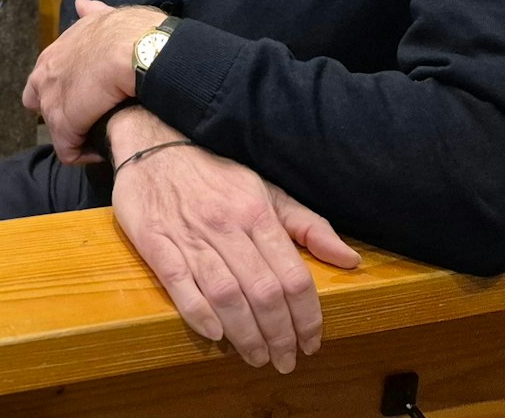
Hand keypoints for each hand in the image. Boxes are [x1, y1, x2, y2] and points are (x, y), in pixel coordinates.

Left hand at [22, 0, 161, 163]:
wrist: (138, 50)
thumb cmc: (132, 32)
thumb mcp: (107, 16)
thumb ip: (91, 13)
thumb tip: (82, 3)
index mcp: (55, 52)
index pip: (43, 79)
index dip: (63, 90)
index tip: (88, 95)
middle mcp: (46, 76)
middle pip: (41, 105)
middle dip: (64, 113)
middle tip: (93, 116)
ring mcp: (52, 101)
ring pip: (57, 129)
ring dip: (77, 133)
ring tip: (103, 133)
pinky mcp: (64, 125)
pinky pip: (68, 150)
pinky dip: (85, 153)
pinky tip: (104, 147)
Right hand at [108, 109, 360, 372]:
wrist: (153, 143)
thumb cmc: (215, 172)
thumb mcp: (267, 190)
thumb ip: (308, 227)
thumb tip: (350, 260)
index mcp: (258, 212)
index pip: (293, 276)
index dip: (307, 317)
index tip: (312, 342)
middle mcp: (227, 226)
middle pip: (263, 293)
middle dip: (280, 336)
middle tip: (285, 361)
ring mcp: (190, 236)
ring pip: (226, 295)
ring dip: (246, 335)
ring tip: (257, 357)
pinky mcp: (155, 243)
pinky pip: (180, 285)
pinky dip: (199, 314)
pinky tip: (216, 336)